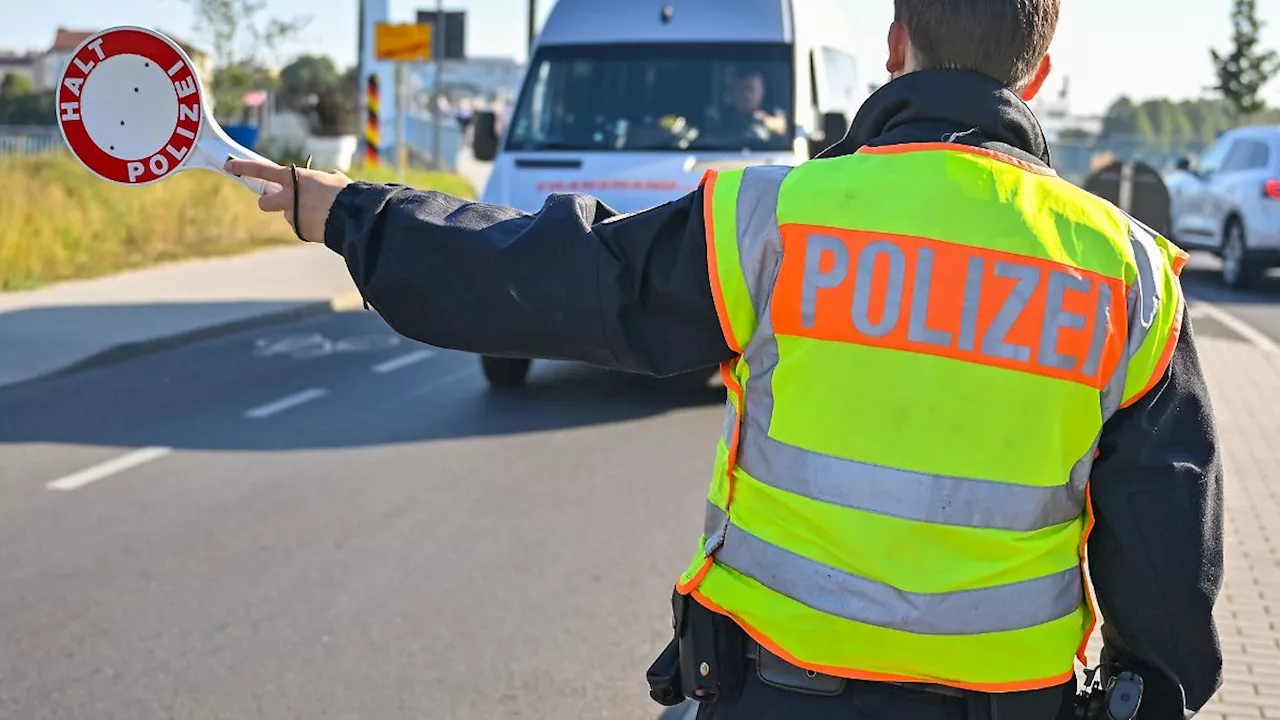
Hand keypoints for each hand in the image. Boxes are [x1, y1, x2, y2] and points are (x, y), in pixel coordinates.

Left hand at [224, 158, 352, 242]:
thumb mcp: (332, 179)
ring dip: (300, 215)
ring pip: (289, 215)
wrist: (353, 217)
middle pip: (265, 202)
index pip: (263, 170)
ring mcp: (293, 216)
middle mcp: (288, 197)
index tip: (230, 167)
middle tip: (284, 201)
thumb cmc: (346, 194)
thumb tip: (324, 180)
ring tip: (323, 214)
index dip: (245, 167)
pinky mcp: (300, 231)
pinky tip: (326, 223)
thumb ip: (320, 179)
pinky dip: (311, 226)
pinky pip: (303, 227)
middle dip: (270, 202)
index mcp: (295, 179)